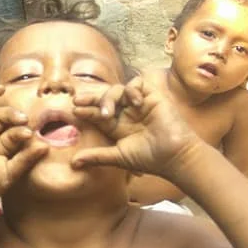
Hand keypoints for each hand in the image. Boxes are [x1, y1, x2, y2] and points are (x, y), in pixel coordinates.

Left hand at [70, 77, 200, 177]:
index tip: (74, 110)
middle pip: (104, 99)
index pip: (97, 114)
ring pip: (117, 90)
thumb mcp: (118, 157)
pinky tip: (134, 102)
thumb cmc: (149, 158)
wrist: (174, 156)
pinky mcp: (151, 96)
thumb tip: (72, 164)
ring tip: (108, 113)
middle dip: (91, 98)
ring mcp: (137, 104)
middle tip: (78, 101)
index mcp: (116, 125)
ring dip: (109, 98)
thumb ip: (96, 156)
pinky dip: (132, 89)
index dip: (86, 111)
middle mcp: (125, 113)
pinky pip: (137, 83)